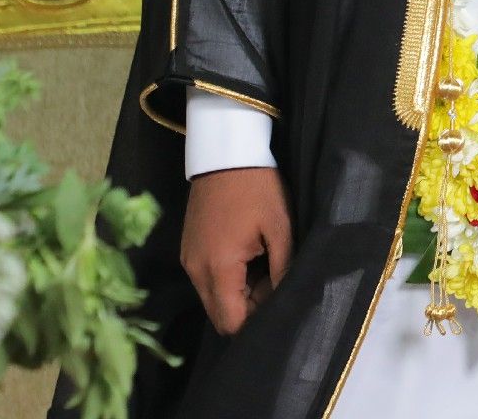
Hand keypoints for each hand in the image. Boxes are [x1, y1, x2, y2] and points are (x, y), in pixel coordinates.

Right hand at [181, 166, 293, 336]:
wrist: (226, 154)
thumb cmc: (257, 189)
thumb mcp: (279, 228)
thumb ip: (283, 269)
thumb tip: (288, 300)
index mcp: (218, 269)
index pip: (231, 323)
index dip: (257, 321)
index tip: (279, 302)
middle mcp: (196, 272)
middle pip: (220, 315)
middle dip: (249, 309)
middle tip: (275, 281)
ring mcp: (189, 261)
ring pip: (214, 299)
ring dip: (239, 294)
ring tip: (265, 265)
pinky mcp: (189, 250)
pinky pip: (207, 280)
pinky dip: (228, 279)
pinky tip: (249, 257)